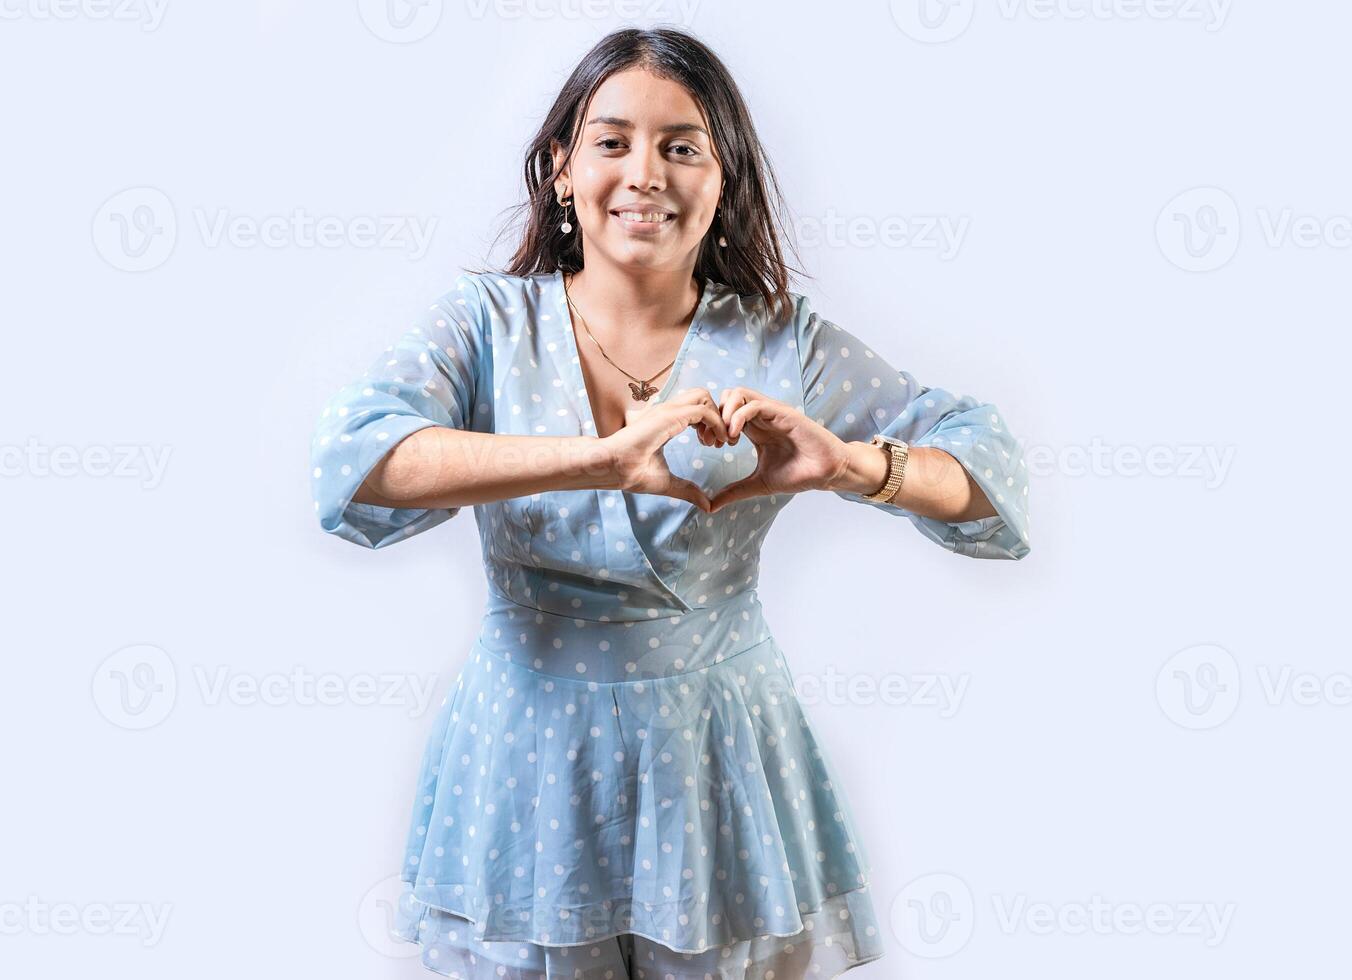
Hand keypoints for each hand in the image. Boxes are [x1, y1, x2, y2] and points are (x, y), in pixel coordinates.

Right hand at [600, 387, 731, 511]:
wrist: (612, 468)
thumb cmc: (632, 473)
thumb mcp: (669, 482)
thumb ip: (689, 490)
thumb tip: (707, 505)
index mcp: (666, 422)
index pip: (696, 408)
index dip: (711, 424)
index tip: (714, 446)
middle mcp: (668, 411)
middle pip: (703, 395)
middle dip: (718, 414)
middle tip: (720, 441)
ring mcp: (668, 410)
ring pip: (704, 395)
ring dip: (718, 416)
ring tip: (717, 441)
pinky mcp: (670, 415)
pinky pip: (703, 410)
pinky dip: (716, 423)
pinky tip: (715, 443)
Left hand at [707, 387, 851, 513]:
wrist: (826, 473)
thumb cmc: (798, 474)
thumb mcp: (758, 484)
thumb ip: (734, 491)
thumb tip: (710, 506)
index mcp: (754, 428)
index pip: (724, 411)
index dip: (712, 425)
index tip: (711, 446)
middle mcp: (761, 416)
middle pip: (727, 396)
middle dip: (714, 416)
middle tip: (715, 441)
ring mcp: (772, 412)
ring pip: (738, 393)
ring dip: (725, 413)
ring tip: (726, 438)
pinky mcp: (783, 413)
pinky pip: (754, 404)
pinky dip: (738, 417)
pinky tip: (735, 437)